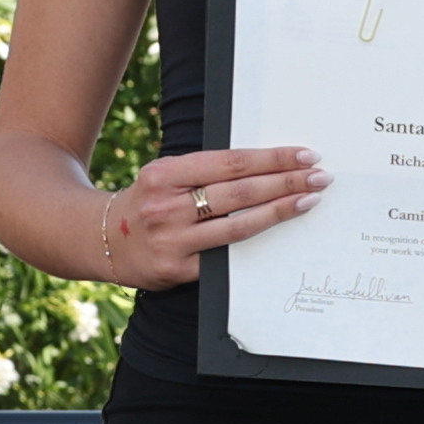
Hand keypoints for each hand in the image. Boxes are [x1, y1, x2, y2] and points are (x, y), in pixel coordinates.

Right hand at [94, 145, 323, 288]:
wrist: (102, 241)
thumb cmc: (148, 203)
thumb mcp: (165, 177)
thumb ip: (205, 172)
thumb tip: (265, 165)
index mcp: (165, 174)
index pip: (231, 163)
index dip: (271, 159)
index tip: (304, 155)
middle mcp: (167, 205)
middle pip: (240, 192)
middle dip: (286, 183)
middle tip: (321, 177)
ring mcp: (172, 239)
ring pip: (239, 225)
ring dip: (280, 211)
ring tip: (310, 200)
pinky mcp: (178, 268)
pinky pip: (227, 255)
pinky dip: (257, 242)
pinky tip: (282, 233)